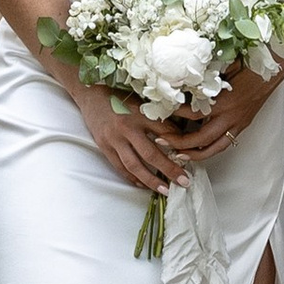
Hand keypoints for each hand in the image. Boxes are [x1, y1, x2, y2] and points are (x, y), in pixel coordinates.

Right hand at [73, 79, 187, 192]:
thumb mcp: (144, 98)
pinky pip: (120, 167)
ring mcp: (114, 139)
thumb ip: (163, 111)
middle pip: (151, 153)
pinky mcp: (104, 146)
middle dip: (169, 169)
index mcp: (141, 113)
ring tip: (165, 190)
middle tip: (184, 182)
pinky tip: (142, 185)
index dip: (180, 145)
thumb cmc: (120, 94)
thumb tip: (188, 121)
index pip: (165, 132)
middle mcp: (128, 127)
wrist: (91, 93)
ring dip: (151, 180)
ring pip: (134, 165)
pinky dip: (132, 178)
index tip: (192, 157)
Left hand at [163, 62, 283, 161]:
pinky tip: (198, 150)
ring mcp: (238, 124)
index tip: (162, 112)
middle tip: (162, 141)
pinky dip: (209, 150)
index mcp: (225, 102)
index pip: (195, 114)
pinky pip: (223, 144)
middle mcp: (231, 117)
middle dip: (179, 143)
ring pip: (214, 148)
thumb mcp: (223, 67)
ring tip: (177, 155)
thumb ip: (204, 76)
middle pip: (201, 138)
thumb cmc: (248, 64)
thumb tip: (180, 77)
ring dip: (194, 154)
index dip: (177, 116)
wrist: (271, 69)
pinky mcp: (242, 126)